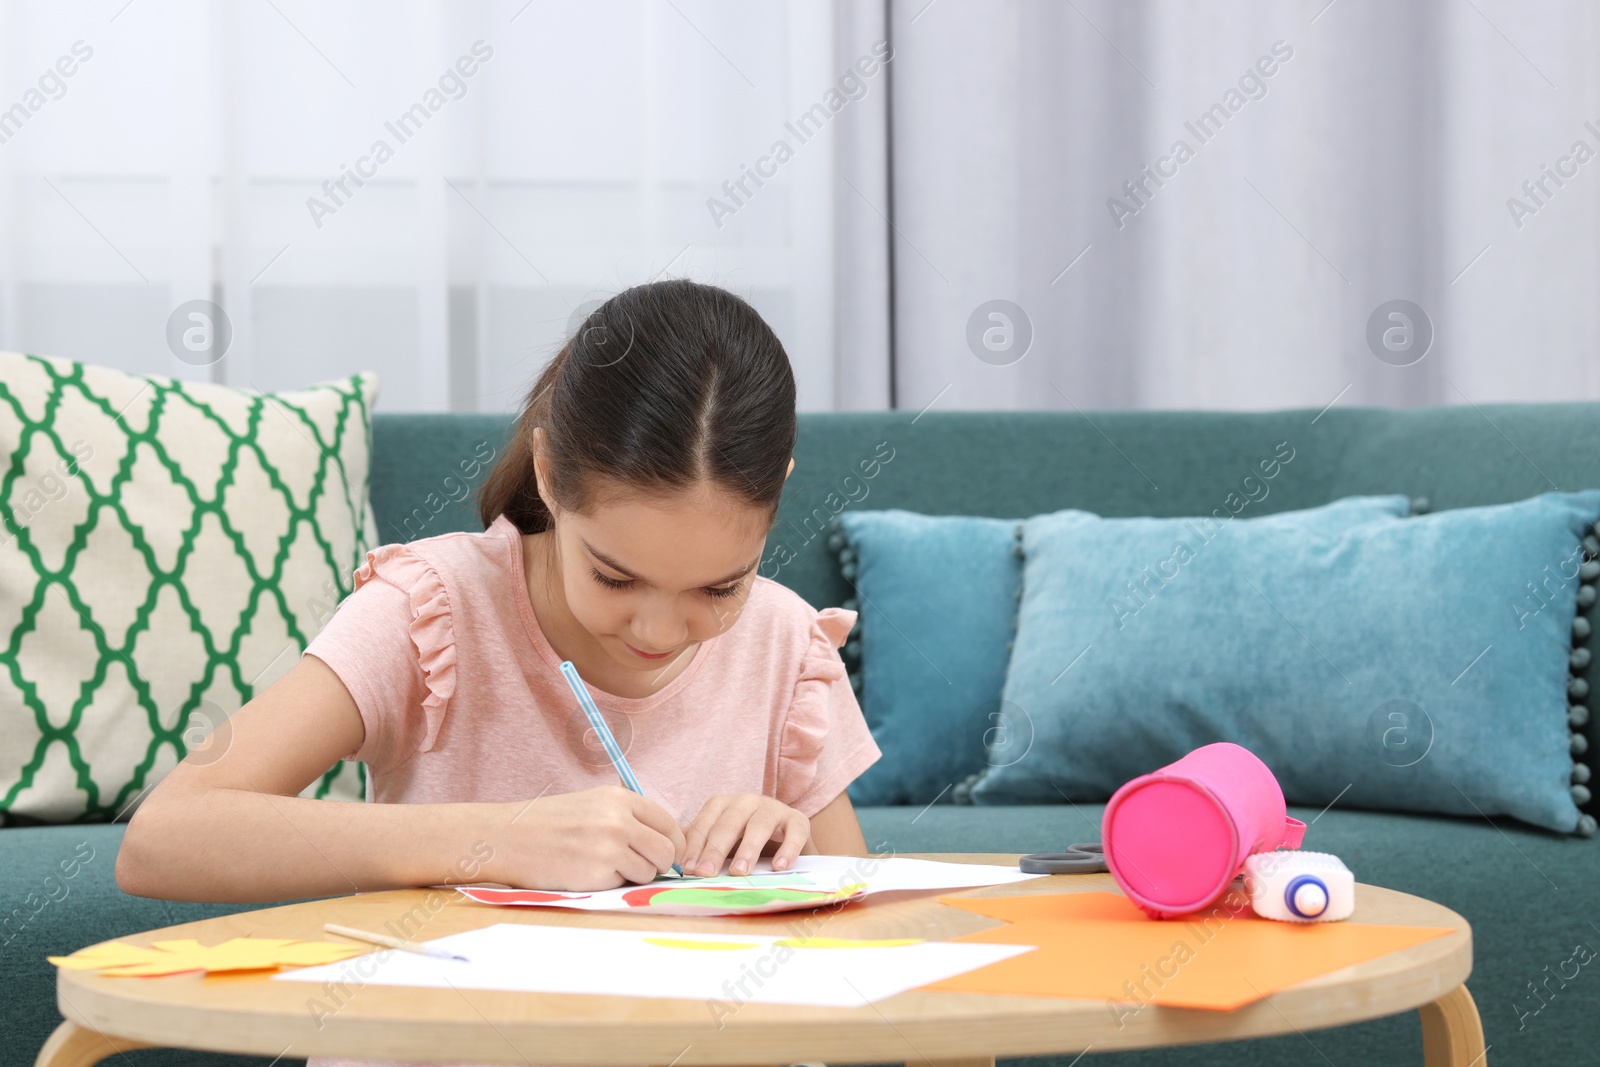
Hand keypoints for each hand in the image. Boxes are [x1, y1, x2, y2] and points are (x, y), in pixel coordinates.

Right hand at [486, 786, 685, 889]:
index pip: (668, 822)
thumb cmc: (548, 822)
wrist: (508, 838)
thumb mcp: (592, 803)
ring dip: (634, 875)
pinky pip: (623, 885)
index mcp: (619, 798)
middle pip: (666, 850)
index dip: (673, 842)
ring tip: (606, 866)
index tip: (669, 853)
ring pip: (648, 871)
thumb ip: (627, 817)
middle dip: (660, 864)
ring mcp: (609, 848)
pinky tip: (589, 873)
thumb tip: (665, 841)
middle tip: (644, 867)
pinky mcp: (597, 875)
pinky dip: (612, 884)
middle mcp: (618, 820)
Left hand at [682, 793, 808, 876]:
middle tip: (706, 873)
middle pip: (729, 823)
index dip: (696, 846)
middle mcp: (747, 801)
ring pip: (760, 825)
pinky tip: (779, 867)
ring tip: (739, 872)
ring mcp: (773, 808)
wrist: (784, 832)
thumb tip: (674, 862)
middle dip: (716, 849)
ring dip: (748, 849)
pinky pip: (794, 831)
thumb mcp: (720, 838)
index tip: (688, 869)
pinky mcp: (797, 819)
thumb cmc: (743, 837)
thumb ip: (700, 845)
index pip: (705, 823)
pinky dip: (788, 849)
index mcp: (723, 804)